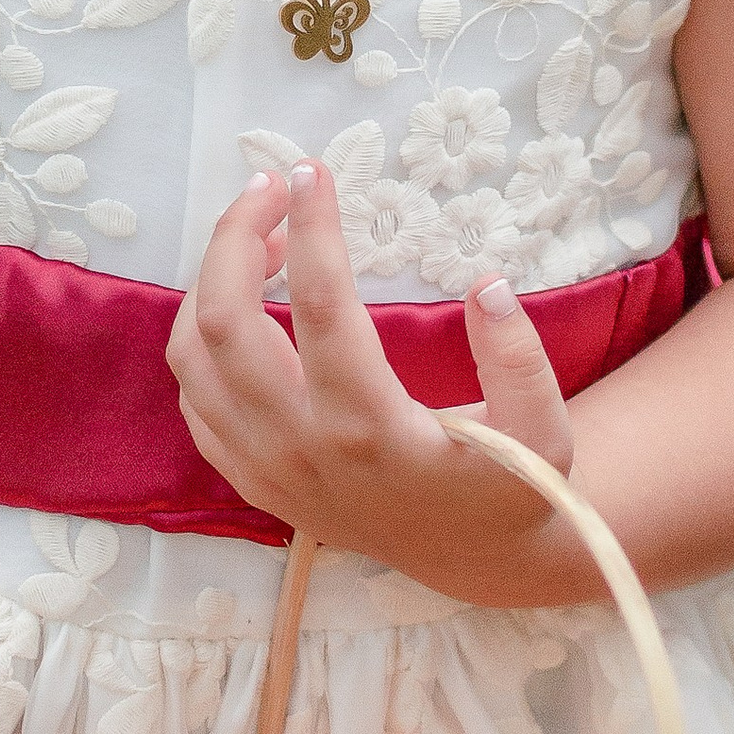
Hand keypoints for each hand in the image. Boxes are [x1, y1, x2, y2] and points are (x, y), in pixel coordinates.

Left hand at [166, 162, 589, 602]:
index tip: (313, 172)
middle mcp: (301, 447)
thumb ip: (521, 361)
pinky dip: (202, 336)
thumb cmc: (506, 486)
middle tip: (272, 187)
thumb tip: (487, 283)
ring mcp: (263, 466)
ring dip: (213, 279)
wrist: (467, 561)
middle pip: (224, 322)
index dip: (311, 228)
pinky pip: (193, 394)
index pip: (321, 306)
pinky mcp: (248, 476)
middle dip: (235, 237)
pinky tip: (250, 301)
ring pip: (191, 355)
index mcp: (370, 430)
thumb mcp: (542, 434)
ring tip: (264, 236)